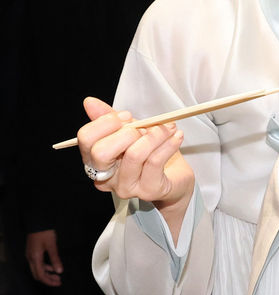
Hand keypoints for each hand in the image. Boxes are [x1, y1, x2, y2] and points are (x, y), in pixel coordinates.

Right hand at [26, 229, 62, 286]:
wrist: (37, 222)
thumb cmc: (44, 232)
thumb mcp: (52, 246)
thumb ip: (55, 259)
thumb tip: (59, 271)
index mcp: (35, 258)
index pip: (41, 275)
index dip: (49, 281)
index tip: (58, 283)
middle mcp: (30, 258)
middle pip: (37, 275)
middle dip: (48, 279)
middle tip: (58, 281)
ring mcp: (30, 255)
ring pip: (37, 270)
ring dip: (47, 274)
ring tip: (57, 275)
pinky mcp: (32, 252)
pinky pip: (37, 264)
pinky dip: (45, 268)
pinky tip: (52, 267)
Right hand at [77, 96, 194, 240]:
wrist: (175, 177)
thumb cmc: (149, 153)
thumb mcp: (129, 131)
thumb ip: (109, 118)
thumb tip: (89, 103)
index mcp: (95, 160)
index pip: (86, 139)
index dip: (106, 123)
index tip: (126, 116)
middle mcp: (106, 177)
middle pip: (101, 152)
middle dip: (126, 132)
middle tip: (144, 127)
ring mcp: (126, 187)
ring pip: (134, 155)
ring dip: (154, 135)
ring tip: (168, 128)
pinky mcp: (148, 191)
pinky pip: (155, 161)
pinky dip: (168, 144)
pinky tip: (176, 136)